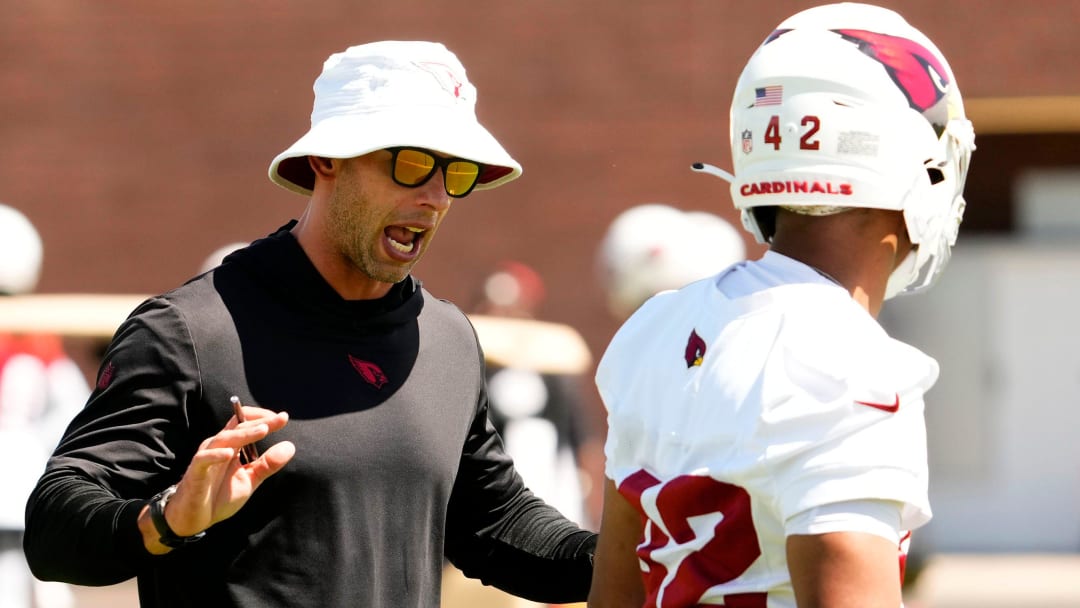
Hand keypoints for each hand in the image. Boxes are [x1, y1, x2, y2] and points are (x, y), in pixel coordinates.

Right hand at [139, 405, 294, 552]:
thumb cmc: (219, 496)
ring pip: (224, 439)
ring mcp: (205, 458)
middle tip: (279, 419)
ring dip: (244, 434)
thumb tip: (290, 447)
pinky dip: (215, 455)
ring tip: (263, 430)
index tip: (283, 417)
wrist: (194, 518)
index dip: (263, 417)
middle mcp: (218, 447)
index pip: (245, 423)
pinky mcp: (195, 472)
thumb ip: (267, 464)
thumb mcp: (250, 480)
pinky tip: (229, 453)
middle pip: (239, 427)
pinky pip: (203, 460)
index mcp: (231, 446)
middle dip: (260, 422)